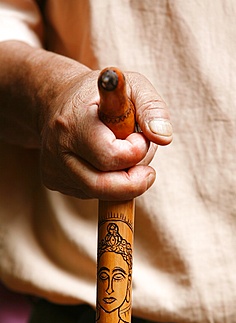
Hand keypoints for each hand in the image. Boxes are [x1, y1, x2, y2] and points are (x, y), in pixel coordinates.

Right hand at [40, 69, 172, 200]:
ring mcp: (53, 169)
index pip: (110, 156)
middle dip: (134, 180)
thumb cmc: (99, 95)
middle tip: (145, 165)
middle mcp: (57, 149)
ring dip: (123, 181)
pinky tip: (104, 161)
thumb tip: (163, 138)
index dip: (136, 151)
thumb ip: (151, 107)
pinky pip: (90, 193)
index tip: (140, 137)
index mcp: (74, 122)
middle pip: (103, 186)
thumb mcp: (131, 86)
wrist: (57, 100)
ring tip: (125, 157)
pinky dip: (108, 182)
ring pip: (99, 194)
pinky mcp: (54, 181)